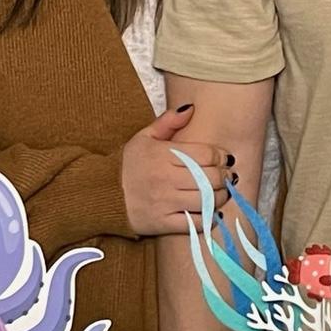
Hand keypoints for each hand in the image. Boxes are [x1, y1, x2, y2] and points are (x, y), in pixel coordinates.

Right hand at [122, 104, 231, 236]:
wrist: (101, 194)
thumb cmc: (127, 164)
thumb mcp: (143, 137)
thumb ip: (168, 121)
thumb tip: (192, 108)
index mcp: (163, 154)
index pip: (205, 154)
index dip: (221, 156)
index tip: (225, 158)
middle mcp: (165, 178)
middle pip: (209, 177)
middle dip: (225, 177)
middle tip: (229, 176)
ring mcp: (164, 202)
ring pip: (205, 200)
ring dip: (221, 197)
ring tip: (223, 193)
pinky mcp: (161, 223)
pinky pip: (193, 222)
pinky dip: (209, 219)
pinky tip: (214, 214)